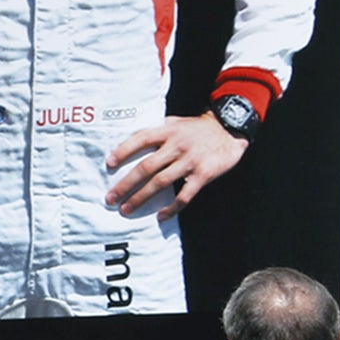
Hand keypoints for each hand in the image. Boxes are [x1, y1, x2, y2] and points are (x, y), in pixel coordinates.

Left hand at [104, 113, 247, 220]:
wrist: (230, 130)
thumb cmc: (198, 128)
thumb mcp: (176, 122)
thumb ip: (158, 130)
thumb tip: (132, 140)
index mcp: (167, 131)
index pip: (140, 139)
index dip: (123, 151)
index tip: (109, 165)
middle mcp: (176, 146)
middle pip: (146, 167)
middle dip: (125, 184)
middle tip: (110, 198)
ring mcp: (190, 161)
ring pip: (160, 183)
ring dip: (141, 198)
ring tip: (126, 209)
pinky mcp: (203, 175)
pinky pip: (184, 196)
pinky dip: (171, 208)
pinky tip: (160, 216)